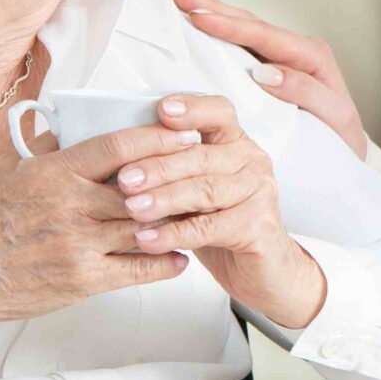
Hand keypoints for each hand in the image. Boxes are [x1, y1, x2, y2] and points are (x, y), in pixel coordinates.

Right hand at [0, 123, 202, 340]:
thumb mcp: (9, 170)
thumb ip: (47, 149)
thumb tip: (72, 125)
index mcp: (54, 172)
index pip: (118, 146)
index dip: (157, 139)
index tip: (185, 134)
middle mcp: (71, 206)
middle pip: (141, 188)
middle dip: (177, 179)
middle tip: (206, 171)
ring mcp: (79, 244)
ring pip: (146, 228)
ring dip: (177, 221)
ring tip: (200, 214)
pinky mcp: (83, 280)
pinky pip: (137, 269)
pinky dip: (165, 263)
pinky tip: (180, 256)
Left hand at [117, 92, 327, 329]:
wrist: (262, 270)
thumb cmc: (222, 224)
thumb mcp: (194, 190)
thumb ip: (172, 170)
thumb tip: (119, 159)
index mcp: (235, 144)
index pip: (218, 113)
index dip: (192, 109)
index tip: (162, 110)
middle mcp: (252, 162)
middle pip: (202, 156)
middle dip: (158, 166)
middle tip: (125, 179)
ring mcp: (260, 193)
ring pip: (205, 191)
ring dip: (164, 199)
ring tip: (131, 209)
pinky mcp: (260, 226)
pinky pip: (210, 227)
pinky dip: (175, 234)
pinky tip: (149, 239)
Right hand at [171, 0, 366, 158]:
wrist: (344, 147)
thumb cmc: (339, 134)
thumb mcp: (333, 115)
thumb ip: (303, 91)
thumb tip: (265, 72)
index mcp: (310, 55)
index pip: (264, 36)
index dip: (230, 26)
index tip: (199, 17)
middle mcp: (293, 47)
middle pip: (248, 22)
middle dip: (212, 5)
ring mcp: (279, 53)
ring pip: (241, 24)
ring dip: (211, 5)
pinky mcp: (267, 62)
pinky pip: (239, 38)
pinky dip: (218, 20)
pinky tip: (200, 5)